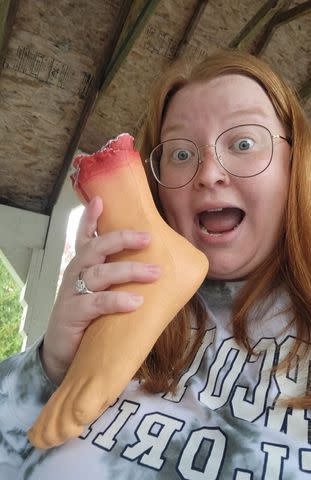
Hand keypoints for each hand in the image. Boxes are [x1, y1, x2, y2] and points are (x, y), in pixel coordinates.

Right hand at [40, 196, 160, 384]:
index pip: (85, 238)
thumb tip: (159, 271)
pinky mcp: (72, 314)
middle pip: (95, 248)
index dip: (91, 218)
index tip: (101, 200)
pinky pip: (95, 303)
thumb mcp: (103, 295)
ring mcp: (72, 293)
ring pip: (98, 273)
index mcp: (83, 267)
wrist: (64, 355)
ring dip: (128, 270)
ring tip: (154, 272)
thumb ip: (120, 281)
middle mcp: (75, 274)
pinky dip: (116, 300)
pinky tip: (135, 301)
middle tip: (148, 237)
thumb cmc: (90, 319)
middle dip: (121, 239)